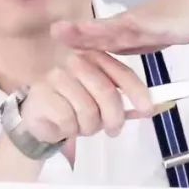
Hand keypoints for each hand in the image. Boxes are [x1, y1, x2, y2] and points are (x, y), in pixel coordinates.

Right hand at [18, 50, 154, 144]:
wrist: (37, 119)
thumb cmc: (72, 108)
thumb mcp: (101, 104)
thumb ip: (123, 103)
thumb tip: (150, 108)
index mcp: (93, 58)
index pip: (120, 72)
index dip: (137, 91)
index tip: (148, 110)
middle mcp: (74, 61)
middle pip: (106, 92)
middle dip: (113, 117)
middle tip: (113, 130)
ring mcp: (56, 76)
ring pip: (87, 110)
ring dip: (90, 127)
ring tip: (83, 127)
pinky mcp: (42, 94)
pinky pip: (69, 120)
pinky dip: (71, 130)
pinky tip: (65, 126)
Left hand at [51, 0, 188, 54]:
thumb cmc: (167, 25)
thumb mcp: (139, 41)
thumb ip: (120, 47)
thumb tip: (99, 68)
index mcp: (122, 32)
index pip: (96, 37)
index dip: (77, 37)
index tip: (56, 36)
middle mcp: (130, 25)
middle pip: (102, 30)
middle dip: (80, 31)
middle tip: (58, 30)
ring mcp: (147, 23)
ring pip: (121, 27)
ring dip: (101, 28)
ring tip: (82, 29)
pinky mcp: (165, 25)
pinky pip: (151, 27)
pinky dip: (139, 26)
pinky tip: (126, 24)